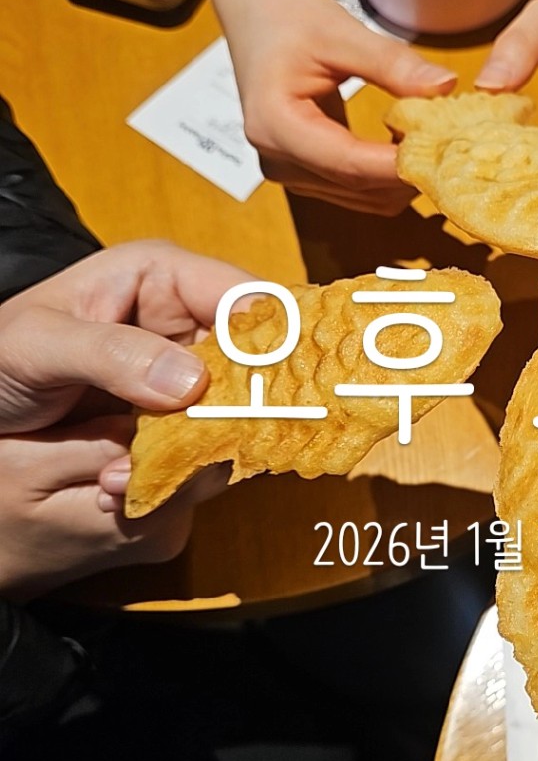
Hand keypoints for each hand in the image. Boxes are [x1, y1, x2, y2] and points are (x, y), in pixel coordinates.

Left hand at [0, 240, 251, 595]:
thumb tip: (193, 383)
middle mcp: (189, 327)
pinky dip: (176, 474)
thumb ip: (111, 353)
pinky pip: (207, 453)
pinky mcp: (182, 428)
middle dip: (232, 409)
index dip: (274, 337)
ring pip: (236, 417)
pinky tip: (121, 481)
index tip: (278, 384)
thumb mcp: (37, 343)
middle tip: (195, 443)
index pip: (247, 297)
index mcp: (164, 279)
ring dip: (196, 451)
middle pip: (255, 365)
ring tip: (119, 470)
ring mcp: (190, 383)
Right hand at [216, 0, 456, 213]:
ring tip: (434, 143)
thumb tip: (445, 87)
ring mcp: (292, 177)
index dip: (400, 165)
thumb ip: (391, 62)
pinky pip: (361, 193)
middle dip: (409, 172)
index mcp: (275, 125)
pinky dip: (390, 178)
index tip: (446, 153)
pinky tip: (410, 150)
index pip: (348, 163)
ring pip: (365, 199)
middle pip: (360, 187)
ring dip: (403, 179)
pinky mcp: (308, 179)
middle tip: (454, 146)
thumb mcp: (340, 30)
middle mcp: (279, 162)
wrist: (258, 19)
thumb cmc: (289, 18)